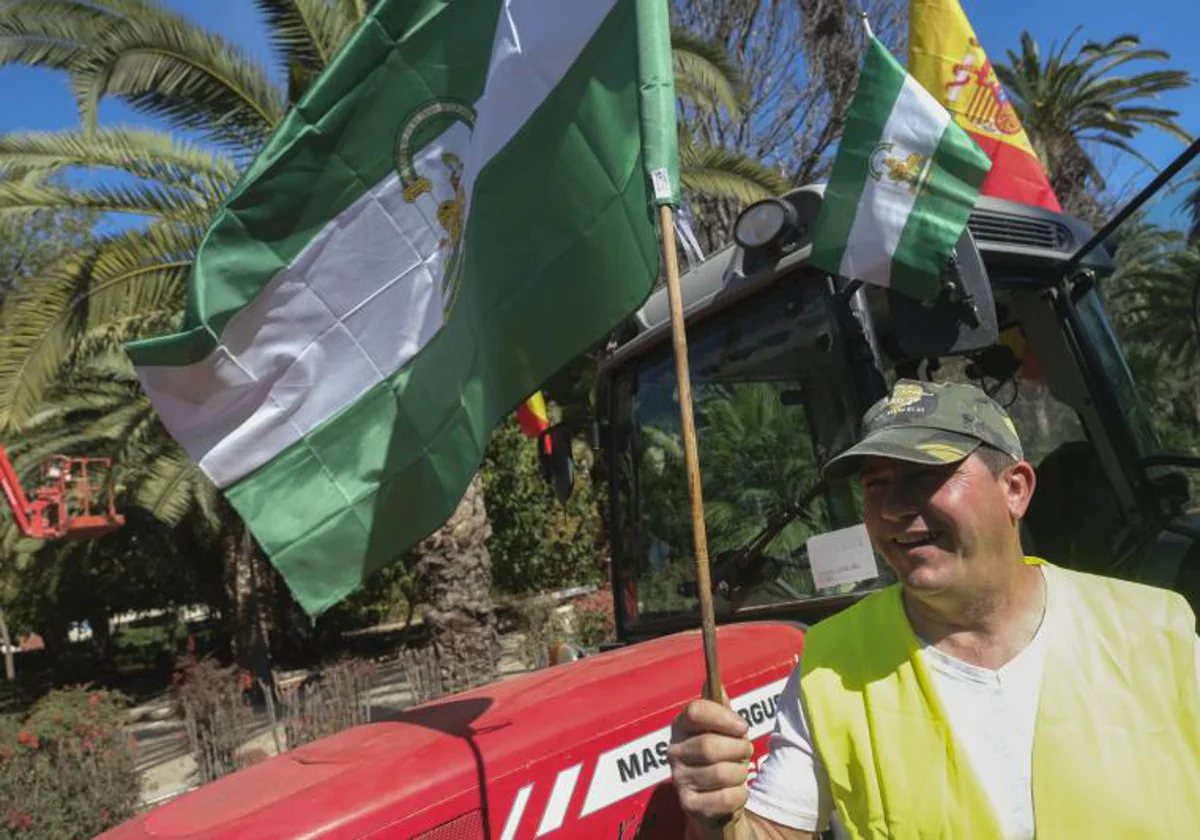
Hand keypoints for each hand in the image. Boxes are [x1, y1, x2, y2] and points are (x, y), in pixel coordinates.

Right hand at [668, 696, 754, 826]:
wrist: (715, 803)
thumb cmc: (721, 758)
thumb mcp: (722, 730)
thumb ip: (720, 709)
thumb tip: (714, 682)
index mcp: (681, 726)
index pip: (695, 710)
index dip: (723, 717)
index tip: (742, 726)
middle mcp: (674, 751)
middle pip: (710, 745)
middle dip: (738, 749)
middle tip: (745, 752)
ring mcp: (679, 779)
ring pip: (721, 773)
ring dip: (740, 773)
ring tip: (738, 773)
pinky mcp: (689, 804)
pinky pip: (726, 797)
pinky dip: (740, 794)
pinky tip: (735, 791)